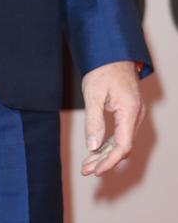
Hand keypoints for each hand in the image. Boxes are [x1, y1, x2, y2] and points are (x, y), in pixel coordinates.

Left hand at [80, 60, 145, 176]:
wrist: (112, 52)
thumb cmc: (103, 69)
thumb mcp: (93, 94)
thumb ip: (94, 121)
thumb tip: (92, 146)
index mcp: (129, 111)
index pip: (123, 145)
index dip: (109, 161)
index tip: (96, 170)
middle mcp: (135, 115)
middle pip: (122, 147)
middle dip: (104, 161)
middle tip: (86, 170)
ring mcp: (133, 114)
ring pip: (122, 141)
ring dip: (105, 154)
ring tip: (87, 164)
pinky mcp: (128, 112)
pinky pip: (120, 133)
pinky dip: (108, 143)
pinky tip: (96, 150)